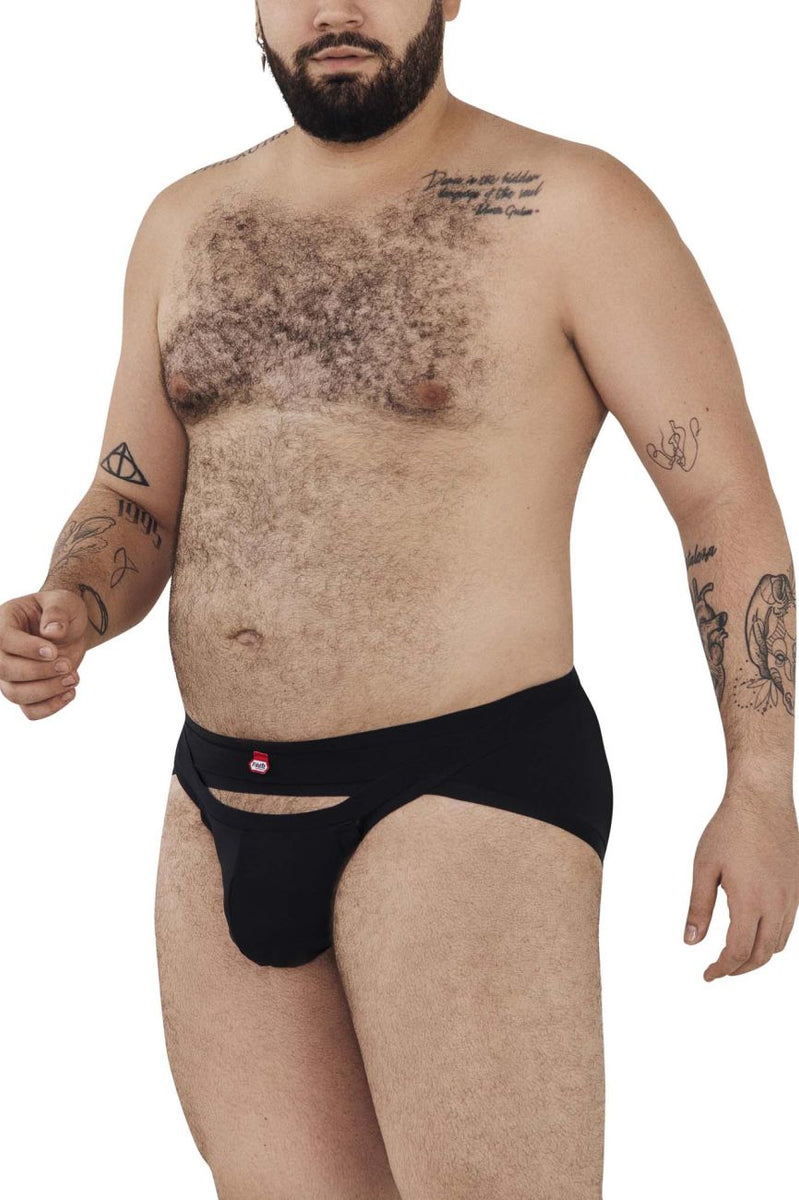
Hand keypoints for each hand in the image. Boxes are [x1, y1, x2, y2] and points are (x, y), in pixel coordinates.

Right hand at [0, 589, 89, 719]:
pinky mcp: (25, 691)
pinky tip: (70, 693)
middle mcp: (1, 651)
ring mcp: (10, 675)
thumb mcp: (64, 602)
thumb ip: (57, 612)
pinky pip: (30, 710)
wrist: (70, 629)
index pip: (4, 640)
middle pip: (4, 670)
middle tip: (67, 665)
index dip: (27, 649)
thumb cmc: (63, 612)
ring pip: (15, 694)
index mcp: (4, 622)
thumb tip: (51, 631)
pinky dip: (50, 707)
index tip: (54, 651)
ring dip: (47, 691)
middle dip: (39, 671)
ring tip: (73, 678)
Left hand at [684, 795, 798, 979]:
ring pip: (779, 943)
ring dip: (757, 956)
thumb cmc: (730, 829)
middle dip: (739, 969)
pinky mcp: (798, 887)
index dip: (722, 969)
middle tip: (719, 970)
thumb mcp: (704, 867)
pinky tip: (755, 932)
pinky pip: (788, 925)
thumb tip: (691, 941)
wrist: (762, 801)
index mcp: (750, 900)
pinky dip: (772, 939)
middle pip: (762, 954)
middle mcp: (776, 903)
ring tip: (735, 956)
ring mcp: (792, 896)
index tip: (707, 974)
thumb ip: (698, 908)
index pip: (738, 951)